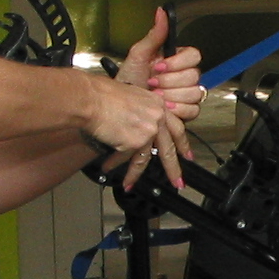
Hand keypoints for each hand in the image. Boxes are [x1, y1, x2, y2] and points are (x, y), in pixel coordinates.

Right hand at [81, 68, 190, 188]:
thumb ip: (141, 112)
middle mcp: (157, 118)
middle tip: (178, 182)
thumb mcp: (131, 97)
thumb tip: (139, 126)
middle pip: (169, 149)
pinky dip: (114, 163)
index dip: (182, 144)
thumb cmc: (102, 94)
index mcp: (158, 105)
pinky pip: (125, 158)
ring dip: (135, 174)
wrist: (91, 98)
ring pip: (144, 159)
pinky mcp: (134, 142)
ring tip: (130, 184)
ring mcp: (147, 131)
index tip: (187, 155)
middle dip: (173, 169)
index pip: (176, 127)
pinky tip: (107, 167)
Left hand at [116, 10, 207, 119]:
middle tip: (152, 83)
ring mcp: (187, 94)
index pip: (194, 56)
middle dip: (169, 81)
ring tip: (155, 95)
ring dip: (172, 95)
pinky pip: (193, 109)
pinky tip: (165, 106)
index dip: (176, 63)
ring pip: (194, 93)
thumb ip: (154, 34)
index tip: (158, 66)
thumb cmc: (128, 81)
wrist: (123, 106)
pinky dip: (178, 109)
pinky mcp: (187, 110)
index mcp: (177, 60)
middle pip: (194, 76)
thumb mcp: (138, 54)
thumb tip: (161, 12)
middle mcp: (184, 76)